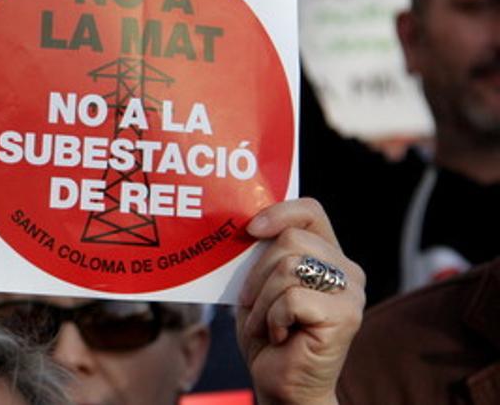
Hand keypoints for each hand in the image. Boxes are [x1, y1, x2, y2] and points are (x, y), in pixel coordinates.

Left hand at [237, 198, 364, 404]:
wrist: (283, 385)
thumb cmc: (268, 335)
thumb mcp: (260, 286)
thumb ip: (262, 255)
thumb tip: (245, 226)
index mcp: (328, 256)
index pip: (310, 211)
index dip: (279, 212)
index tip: (250, 229)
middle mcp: (347, 270)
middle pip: (290, 240)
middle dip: (257, 273)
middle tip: (255, 304)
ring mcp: (351, 293)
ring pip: (288, 267)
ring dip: (262, 301)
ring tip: (266, 325)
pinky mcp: (346, 316)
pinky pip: (292, 298)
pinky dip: (272, 318)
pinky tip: (280, 336)